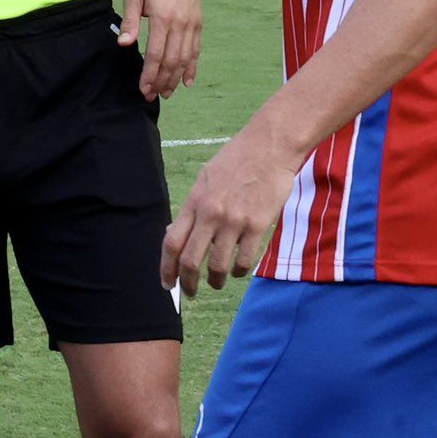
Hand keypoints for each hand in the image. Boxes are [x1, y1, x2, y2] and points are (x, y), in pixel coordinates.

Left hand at [123, 0, 202, 98]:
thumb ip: (130, 21)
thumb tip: (125, 44)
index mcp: (162, 18)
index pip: (155, 55)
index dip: (149, 75)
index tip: (143, 89)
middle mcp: (180, 24)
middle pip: (171, 61)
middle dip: (161, 82)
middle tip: (152, 96)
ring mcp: (191, 24)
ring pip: (185, 59)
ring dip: (175, 79)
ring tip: (166, 93)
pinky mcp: (198, 23)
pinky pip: (196, 50)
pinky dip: (192, 68)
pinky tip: (187, 82)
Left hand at [161, 120, 297, 296]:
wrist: (270, 146)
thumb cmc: (238, 160)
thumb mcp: (206, 178)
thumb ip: (194, 207)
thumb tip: (179, 234)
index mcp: (195, 201)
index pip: (172, 242)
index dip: (166, 268)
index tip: (167, 283)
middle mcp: (211, 214)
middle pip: (190, 261)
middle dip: (188, 283)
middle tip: (190, 292)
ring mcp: (234, 221)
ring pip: (218, 266)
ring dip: (215, 280)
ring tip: (217, 282)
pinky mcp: (257, 225)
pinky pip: (245, 261)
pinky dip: (240, 271)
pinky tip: (239, 269)